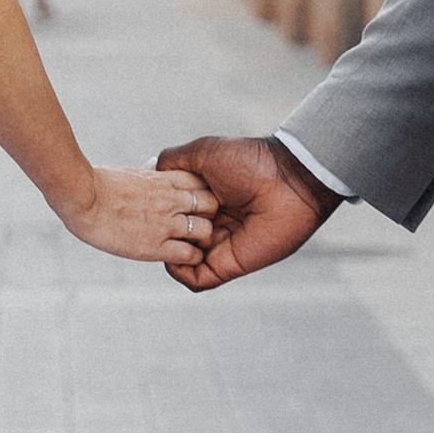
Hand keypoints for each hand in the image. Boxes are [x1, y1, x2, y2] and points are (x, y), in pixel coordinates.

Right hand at [59, 164, 214, 266]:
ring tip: (189, 243)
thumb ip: (149, 177)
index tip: (193, 204)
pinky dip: (190, 257)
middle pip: (211, 204)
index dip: (201, 195)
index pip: (202, 183)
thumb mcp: (132, 173)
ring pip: (205, 230)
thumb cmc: (97, 184)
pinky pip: (189, 254)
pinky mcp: (155, 246)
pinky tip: (180, 256)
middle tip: (196, 224)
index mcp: (164, 179)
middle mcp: (170, 200)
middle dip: (207, 214)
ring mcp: (165, 223)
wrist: (82, 197)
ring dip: (200, 238)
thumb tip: (152, 171)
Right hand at [156, 133, 339, 290]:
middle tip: (157, 220)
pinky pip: (195, 280)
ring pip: (179, 260)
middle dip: (159, 233)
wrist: (287, 181)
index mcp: (204, 200)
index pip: (170, 214)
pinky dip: (180, 272)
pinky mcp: (227, 265)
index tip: (146, 201)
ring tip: (176, 232)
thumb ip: (173, 161)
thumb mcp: (202, 152)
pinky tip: (176, 256)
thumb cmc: (248, 161)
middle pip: (172, 238)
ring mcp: (218, 246)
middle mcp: (209, 224)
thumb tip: (149, 173)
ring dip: (170, 250)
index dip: (156, 211)